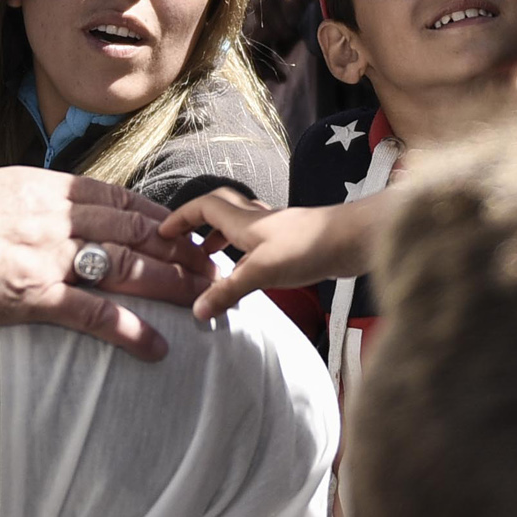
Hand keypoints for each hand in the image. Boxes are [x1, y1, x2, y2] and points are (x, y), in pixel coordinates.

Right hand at [0, 168, 205, 358]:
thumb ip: (10, 197)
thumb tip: (16, 202)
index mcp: (42, 187)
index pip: (115, 197)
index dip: (155, 214)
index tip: (180, 228)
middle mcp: (54, 216)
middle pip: (134, 229)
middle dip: (178, 248)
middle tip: (210, 265)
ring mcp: (47, 255)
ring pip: (127, 266)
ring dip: (170, 283)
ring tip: (202, 300)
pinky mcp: (32, 296)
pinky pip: (94, 314)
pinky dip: (130, 330)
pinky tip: (157, 347)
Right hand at [176, 194, 382, 320]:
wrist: (354, 241)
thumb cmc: (309, 248)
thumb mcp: (261, 272)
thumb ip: (228, 290)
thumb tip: (197, 310)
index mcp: (244, 220)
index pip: (203, 206)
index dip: (180, 216)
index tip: (162, 232)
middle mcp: (258, 220)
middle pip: (220, 210)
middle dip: (198, 223)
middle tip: (184, 243)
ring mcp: (277, 230)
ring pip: (240, 227)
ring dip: (221, 238)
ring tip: (209, 261)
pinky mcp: (293, 243)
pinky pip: (258, 243)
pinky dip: (244, 253)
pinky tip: (248, 273)